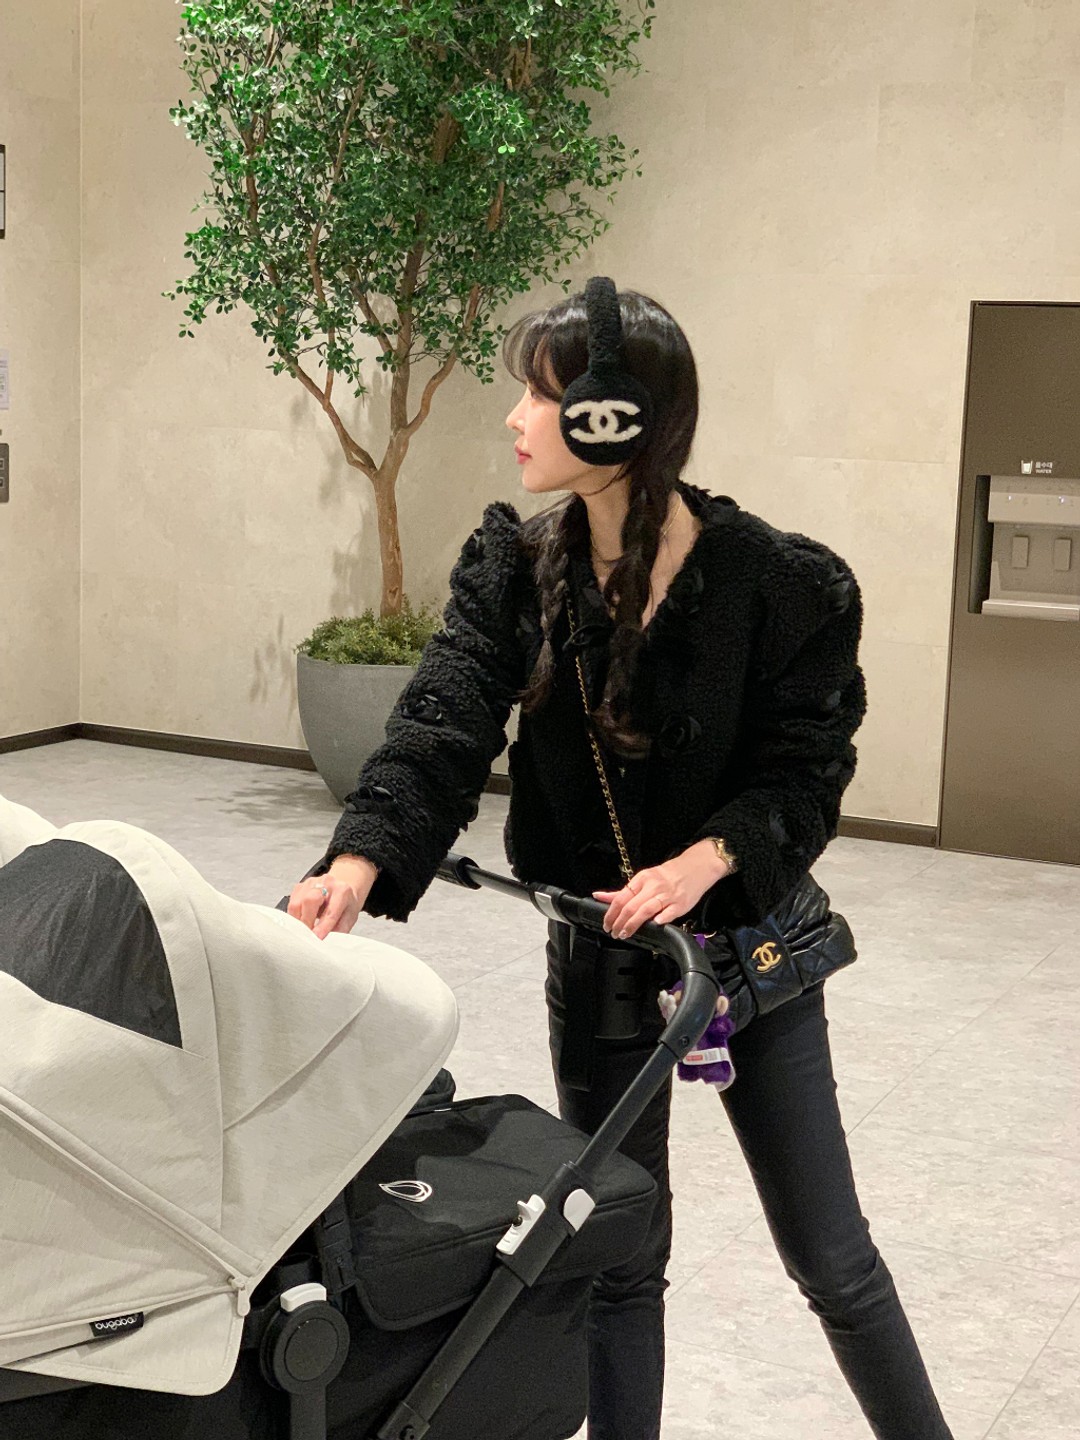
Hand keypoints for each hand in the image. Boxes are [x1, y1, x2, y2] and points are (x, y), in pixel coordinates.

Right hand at [287, 855, 377, 939]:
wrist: (341, 889)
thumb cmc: (345, 904)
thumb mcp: (349, 918)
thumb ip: (339, 930)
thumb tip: (327, 943)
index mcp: (342, 891)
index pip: (331, 911)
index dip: (323, 926)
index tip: (317, 938)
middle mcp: (326, 883)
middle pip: (309, 901)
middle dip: (307, 922)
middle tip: (308, 936)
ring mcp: (310, 883)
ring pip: (296, 903)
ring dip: (298, 921)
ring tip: (303, 931)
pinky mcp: (299, 887)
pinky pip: (291, 904)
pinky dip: (293, 917)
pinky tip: (300, 923)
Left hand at [593, 840, 730, 940]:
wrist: (695, 868)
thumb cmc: (667, 875)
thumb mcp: (643, 879)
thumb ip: (623, 891)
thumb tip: (599, 896)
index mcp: (642, 879)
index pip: (621, 898)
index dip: (611, 913)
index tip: (606, 924)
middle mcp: (653, 886)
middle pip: (630, 906)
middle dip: (619, 922)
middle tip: (614, 932)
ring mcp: (667, 895)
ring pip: (645, 911)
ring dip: (632, 925)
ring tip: (625, 933)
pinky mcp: (680, 904)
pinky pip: (667, 914)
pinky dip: (659, 920)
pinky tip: (652, 926)